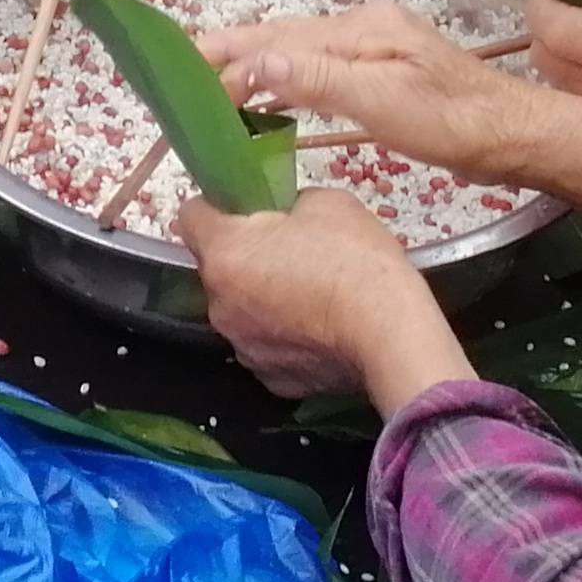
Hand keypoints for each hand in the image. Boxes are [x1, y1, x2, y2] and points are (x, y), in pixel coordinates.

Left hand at [183, 190, 468, 411]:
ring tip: (311, 295)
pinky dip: (284, 335)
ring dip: (263, 298)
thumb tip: (287, 216)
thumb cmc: (357, 260)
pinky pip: (266, 344)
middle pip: (219, 267)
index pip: (190, 216)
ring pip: (241, 309)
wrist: (391, 333)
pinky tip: (320, 328)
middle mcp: (220, 304)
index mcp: (225, 254)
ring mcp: (242, 346)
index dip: (216, 206)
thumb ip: (290, 205)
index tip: (244, 207)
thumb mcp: (327, 203)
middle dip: (246, 256)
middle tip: (291, 250)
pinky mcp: (270, 378)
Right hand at [197, 0, 535, 184]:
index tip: (184, 70)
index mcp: (361, 28)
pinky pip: (317, 65)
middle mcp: (364, 25)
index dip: (228, 53)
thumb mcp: (385, 104)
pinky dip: (283, 76)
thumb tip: (258, 61)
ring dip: (253, 64)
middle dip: (230, 51)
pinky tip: (270, 92)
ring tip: (210, 82)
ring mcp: (375, 45)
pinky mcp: (383, 69)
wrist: (515, 135)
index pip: (278, 37)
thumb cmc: (455, 124)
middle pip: (282, 35)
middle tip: (180, 71)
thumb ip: (320, 80)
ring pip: (297, 49)